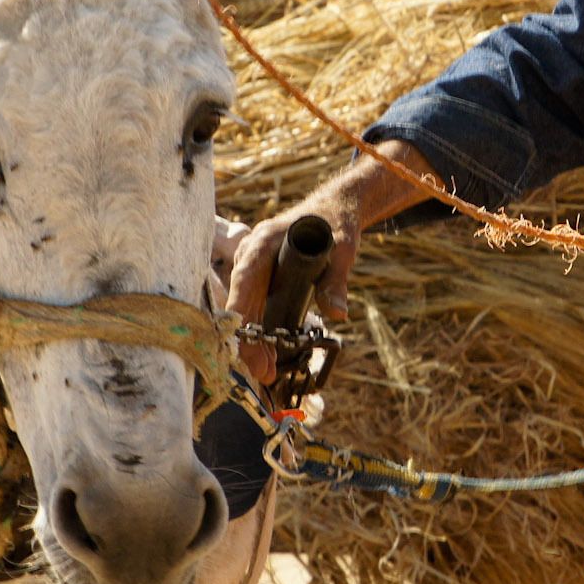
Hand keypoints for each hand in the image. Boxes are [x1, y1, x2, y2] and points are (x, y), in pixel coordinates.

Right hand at [226, 197, 361, 385]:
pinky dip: (260, 332)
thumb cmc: (334, 224)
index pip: (244, 282)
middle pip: (242, 303)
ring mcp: (253, 267)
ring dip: (255, 341)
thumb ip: (336, 282)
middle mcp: (251, 255)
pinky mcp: (260, 278)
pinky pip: (254, 307)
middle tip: (264, 373)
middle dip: (250, 341)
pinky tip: (268, 356)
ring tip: (267, 373)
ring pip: (246, 309)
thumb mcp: (341, 251)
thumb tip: (338, 314)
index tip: (244, 344)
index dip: (241, 315)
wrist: (332, 210)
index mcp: (264, 243)